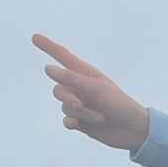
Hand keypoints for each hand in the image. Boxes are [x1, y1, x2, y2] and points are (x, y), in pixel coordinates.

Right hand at [31, 34, 150, 151]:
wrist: (133, 129)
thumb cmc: (119, 104)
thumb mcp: (96, 88)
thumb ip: (71, 79)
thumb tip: (48, 68)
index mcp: (86, 74)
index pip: (63, 57)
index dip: (48, 47)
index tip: (34, 37)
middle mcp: (80, 88)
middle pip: (58, 88)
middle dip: (68, 97)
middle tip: (81, 104)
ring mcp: (80, 104)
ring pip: (63, 106)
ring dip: (80, 113)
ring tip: (99, 116)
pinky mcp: (80, 121)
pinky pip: (66, 120)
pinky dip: (75, 123)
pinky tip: (86, 125)